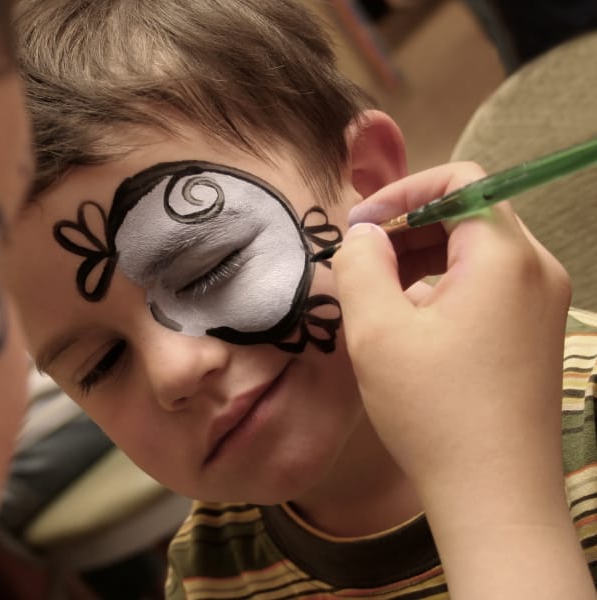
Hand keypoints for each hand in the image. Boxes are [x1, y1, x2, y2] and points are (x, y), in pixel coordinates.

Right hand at [333, 163, 592, 597]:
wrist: (496, 496)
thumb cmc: (435, 411)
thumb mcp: (377, 330)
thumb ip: (361, 264)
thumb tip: (363, 233)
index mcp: (505, 257)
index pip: (461, 181)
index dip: (403, 191)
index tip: (360, 225)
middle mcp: (536, 271)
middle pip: (470, 214)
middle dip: (408, 228)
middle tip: (361, 264)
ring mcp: (543, 305)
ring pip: (476, 253)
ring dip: (423, 261)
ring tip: (380, 301)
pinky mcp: (537, 335)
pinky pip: (489, 287)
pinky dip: (446, 289)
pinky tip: (412, 330)